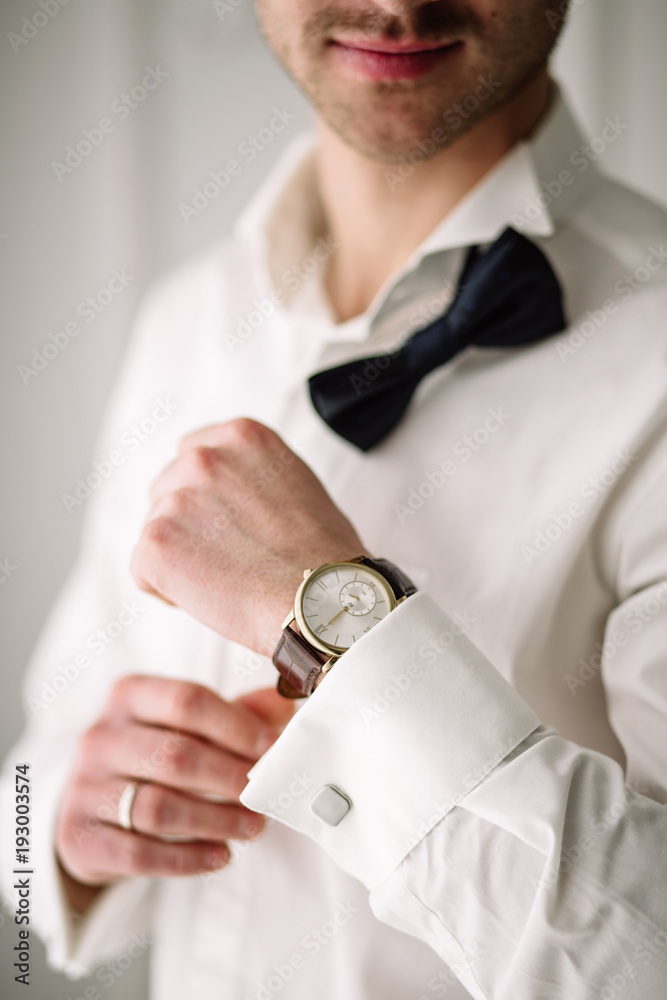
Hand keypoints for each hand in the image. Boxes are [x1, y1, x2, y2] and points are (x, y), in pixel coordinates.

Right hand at [56, 676, 293, 894]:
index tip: (272, 748)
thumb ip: (237, 713)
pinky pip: (139, 854)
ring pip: (159, 808)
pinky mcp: (78, 837)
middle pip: (176, 756)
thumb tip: (285, 706)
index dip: (236, 725)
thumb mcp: (187, 725)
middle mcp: (99, 737)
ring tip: (253, 827)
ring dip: (216, 821)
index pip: (187, 700)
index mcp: (128, 695)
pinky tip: (221, 855)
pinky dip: (188, 858)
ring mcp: (82, 788)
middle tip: (265, 795)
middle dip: (231, 779)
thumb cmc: (154, 756)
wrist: (92, 807)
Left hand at [131, 419, 367, 655]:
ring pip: (156, 531)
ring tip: (229, 580)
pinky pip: (142, 570)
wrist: (322, 600)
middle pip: (166, 490)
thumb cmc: (324, 555)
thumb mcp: (298, 482)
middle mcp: (204, 457)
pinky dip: (166, 590)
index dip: (206, 496)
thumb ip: (255, 473)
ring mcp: (176, 498)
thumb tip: (232, 490)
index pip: (193, 453)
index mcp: (242, 436)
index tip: (227, 522)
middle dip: (188, 524)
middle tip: (231, 558)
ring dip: (181, 558)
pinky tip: (209, 598)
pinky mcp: (157, 541)